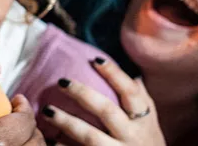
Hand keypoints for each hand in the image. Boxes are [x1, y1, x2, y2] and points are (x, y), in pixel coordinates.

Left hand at [41, 59, 164, 145]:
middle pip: (107, 111)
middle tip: (61, 81)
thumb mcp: (150, 123)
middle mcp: (133, 135)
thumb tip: (133, 74)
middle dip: (83, 94)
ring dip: (67, 122)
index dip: (114, 74)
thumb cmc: (147, 144)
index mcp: (144, 120)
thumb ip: (141, 100)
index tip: (95, 59)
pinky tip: (51, 141)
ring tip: (47, 111)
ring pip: (91, 136)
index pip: (131, 92)